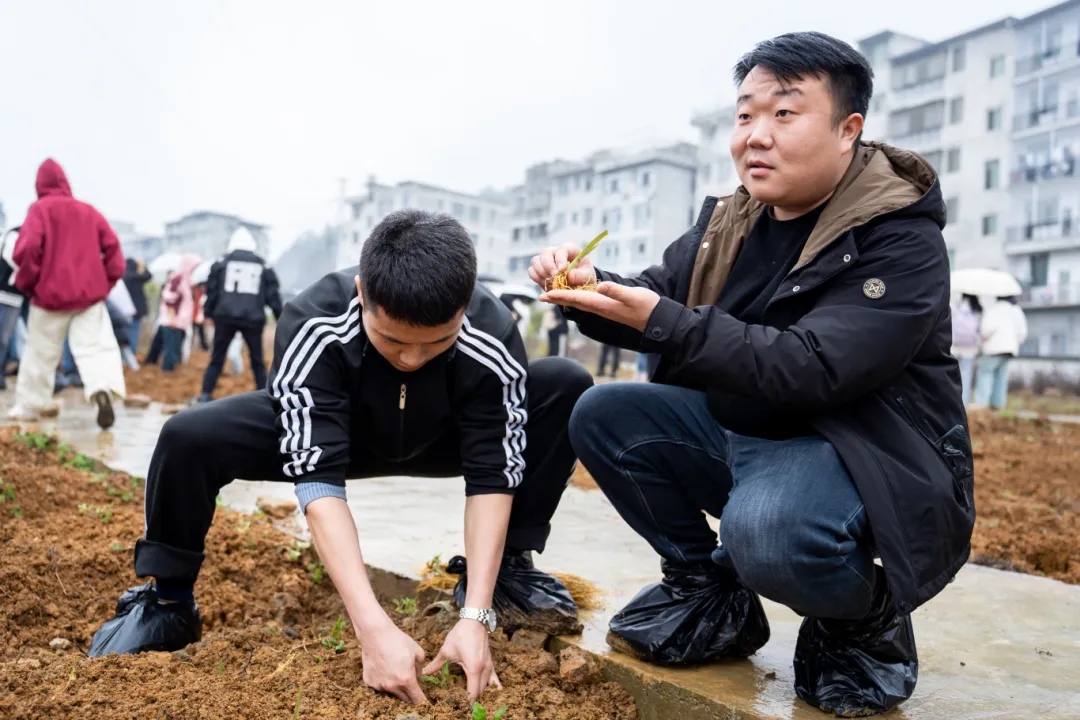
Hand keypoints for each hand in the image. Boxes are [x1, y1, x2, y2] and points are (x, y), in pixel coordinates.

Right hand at [360, 620, 428, 703]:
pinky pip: (379, 686)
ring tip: (394, 669)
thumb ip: (420, 669)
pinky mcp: (369, 681)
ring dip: (395, 687)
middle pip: (404, 698)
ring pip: (391, 693)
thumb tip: (418, 676)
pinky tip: (383, 668)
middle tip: (409, 679)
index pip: (417, 699)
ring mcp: (378, 685)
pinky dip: (383, 681)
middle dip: (409, 692)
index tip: (422, 695)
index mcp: (406, 680)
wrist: (376, 634)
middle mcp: (391, 686)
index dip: (421, 698)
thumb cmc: (398, 641)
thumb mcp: (418, 652)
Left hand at [422, 619, 501, 702]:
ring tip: (471, 701)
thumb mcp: (447, 651)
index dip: (467, 703)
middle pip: (480, 693)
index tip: (459, 708)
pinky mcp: (491, 663)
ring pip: (488, 688)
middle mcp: (485, 670)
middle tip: (462, 706)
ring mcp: (490, 666)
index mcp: (474, 669)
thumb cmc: (461, 635)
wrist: (474, 620)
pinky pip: (494, 680)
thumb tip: (424, 673)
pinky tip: (487, 693)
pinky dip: (491, 688)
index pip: (473, 693)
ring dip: (480, 695)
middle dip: (472, 701)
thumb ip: (436, 664)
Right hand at [528, 244, 595, 290]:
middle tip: (554, 279)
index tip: (562, 271)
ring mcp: (545, 259)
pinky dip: (537, 279)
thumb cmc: (583, 276)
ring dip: (542, 274)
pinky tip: (546, 286)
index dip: (560, 259)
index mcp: (569, 249)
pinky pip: (532, 271)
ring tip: (551, 283)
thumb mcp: (587, 276)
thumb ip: (581, 275)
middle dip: (548, 267)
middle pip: (545, 253)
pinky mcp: (538, 269)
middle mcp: (555, 251)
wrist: (577, 284)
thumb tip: (569, 276)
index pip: (561, 250)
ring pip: (535, 261)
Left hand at [540, 282, 661, 332]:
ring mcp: (604, 309)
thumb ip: (616, 291)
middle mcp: (600, 308)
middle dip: (557, 299)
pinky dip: (577, 299)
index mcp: (602, 304)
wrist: (656, 319)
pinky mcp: (609, 308)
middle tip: (541, 296)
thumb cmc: (646, 306)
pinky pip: (588, 303)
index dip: (559, 296)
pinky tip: (575, 297)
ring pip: (580, 303)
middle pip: (574, 303)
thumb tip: (600, 286)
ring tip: (553, 295)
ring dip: (565, 299)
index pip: (576, 299)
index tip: (544, 295)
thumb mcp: (633, 295)